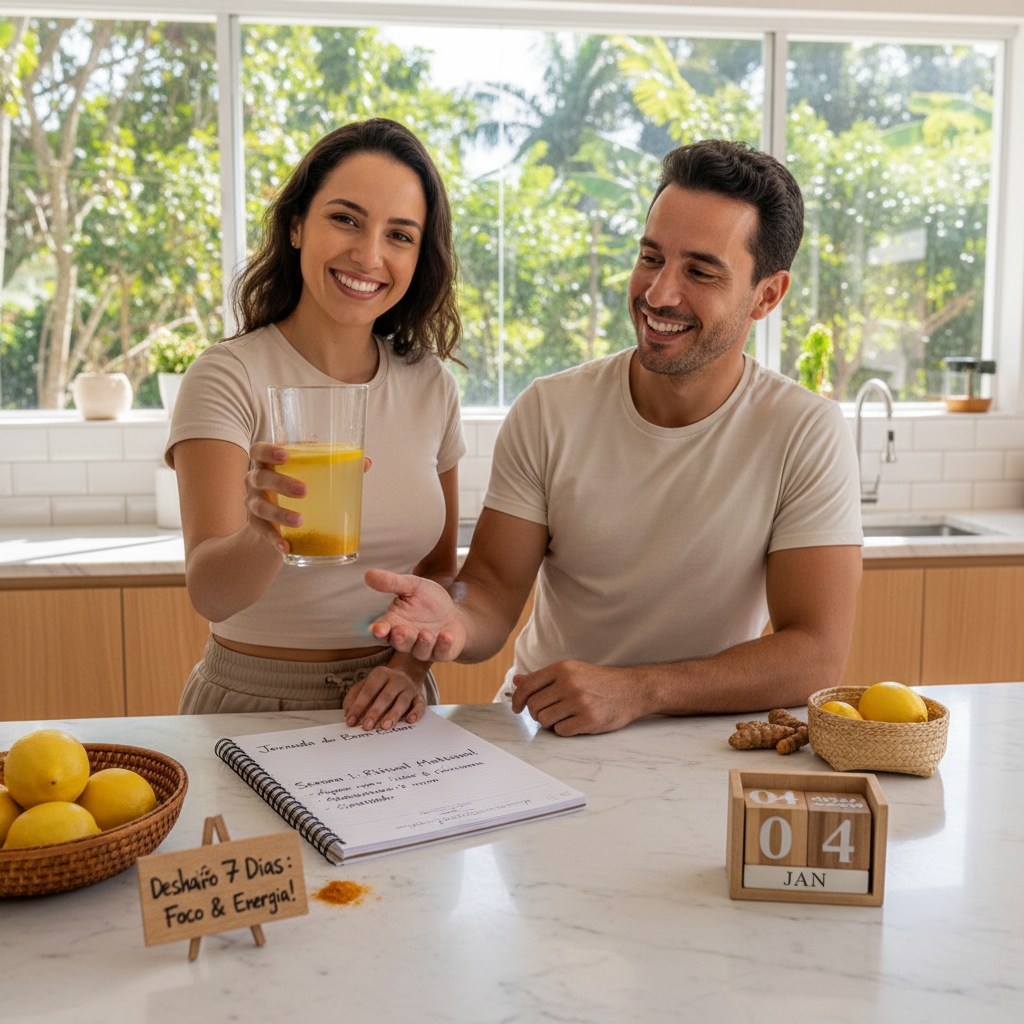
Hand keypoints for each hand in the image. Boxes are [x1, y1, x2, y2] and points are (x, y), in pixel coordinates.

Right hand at [244, 443, 370, 553]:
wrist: (274, 518)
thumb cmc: (296, 485)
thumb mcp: (311, 474)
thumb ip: (334, 465)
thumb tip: (365, 462)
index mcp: (268, 463)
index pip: (258, 450)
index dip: (268, 451)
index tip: (285, 455)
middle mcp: (255, 481)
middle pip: (260, 478)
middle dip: (280, 483)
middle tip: (304, 490)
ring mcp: (254, 504)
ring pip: (261, 507)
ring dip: (280, 514)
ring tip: (300, 521)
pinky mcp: (257, 526)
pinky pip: (263, 533)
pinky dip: (274, 539)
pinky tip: (285, 547)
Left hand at [343, 663, 425, 730]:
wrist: (406, 675)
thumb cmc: (381, 685)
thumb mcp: (366, 685)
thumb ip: (354, 697)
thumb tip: (348, 714)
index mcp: (380, 674)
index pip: (368, 690)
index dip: (358, 706)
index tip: (350, 721)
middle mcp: (396, 679)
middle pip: (385, 696)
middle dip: (374, 712)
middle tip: (366, 726)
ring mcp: (409, 688)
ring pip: (402, 701)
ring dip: (393, 714)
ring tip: (384, 726)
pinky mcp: (419, 697)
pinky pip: (419, 705)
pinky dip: (416, 713)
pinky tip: (410, 720)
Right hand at [364, 569, 465, 660]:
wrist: (452, 612)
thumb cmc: (427, 599)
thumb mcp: (411, 586)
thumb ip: (391, 582)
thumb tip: (368, 574)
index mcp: (395, 623)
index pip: (382, 632)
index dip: (379, 631)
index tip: (378, 629)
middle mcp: (407, 639)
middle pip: (399, 644)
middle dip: (400, 638)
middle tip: (400, 630)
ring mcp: (424, 648)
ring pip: (419, 651)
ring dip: (422, 643)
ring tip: (426, 632)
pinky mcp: (442, 652)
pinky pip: (441, 653)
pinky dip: (444, 645)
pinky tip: (447, 635)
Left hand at [510, 660, 650, 735]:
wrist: (632, 689)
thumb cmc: (599, 681)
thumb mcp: (572, 671)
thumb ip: (544, 678)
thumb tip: (517, 680)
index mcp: (562, 668)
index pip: (527, 686)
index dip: (517, 699)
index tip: (517, 708)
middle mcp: (569, 683)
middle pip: (534, 706)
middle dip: (537, 714)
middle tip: (548, 713)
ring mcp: (579, 701)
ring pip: (545, 720)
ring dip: (551, 722)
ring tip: (564, 716)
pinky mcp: (589, 719)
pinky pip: (561, 731)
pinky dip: (564, 730)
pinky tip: (575, 722)